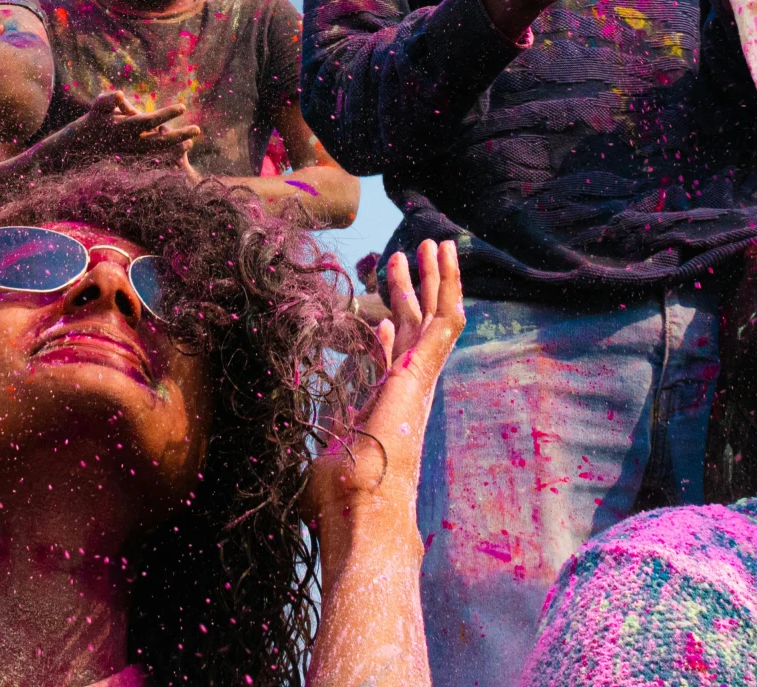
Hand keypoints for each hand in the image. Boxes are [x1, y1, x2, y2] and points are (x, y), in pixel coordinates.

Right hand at [59, 89, 202, 164]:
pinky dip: (167, 159)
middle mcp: (131, 143)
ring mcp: (133, 153)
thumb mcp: (98, 107)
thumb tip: (121, 94)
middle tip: (197, 130)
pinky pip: (154, 160)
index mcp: (126, 127)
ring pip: (159, 153)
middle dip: (179, 135)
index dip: (166, 114)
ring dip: (175, 148)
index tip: (183, 107)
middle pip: (160, 141)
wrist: (82, 145)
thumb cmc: (93, 120)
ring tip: (190, 142)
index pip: (150, 120)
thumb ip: (109, 100)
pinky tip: (179, 155)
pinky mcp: (133, 159)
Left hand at [305, 241, 463, 529]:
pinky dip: (447, 286)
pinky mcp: (423, 373)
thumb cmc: (338, 500)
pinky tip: (442, 259)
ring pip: (436, 318)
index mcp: (384, 407)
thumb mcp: (321, 455)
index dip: (385, 338)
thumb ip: (322, 437)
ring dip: (434, 280)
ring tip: (431, 244)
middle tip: (406, 256)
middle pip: (415, 331)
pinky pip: (444, 320)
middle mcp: (406, 391)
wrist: (363, 511)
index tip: (376, 318)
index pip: (389, 365)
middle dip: (412, 293)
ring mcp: (419, 381)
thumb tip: (309, 442)